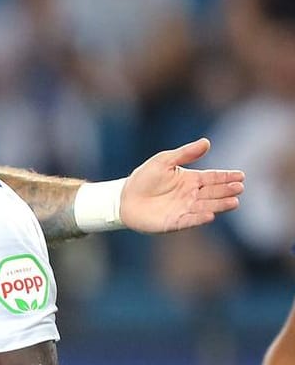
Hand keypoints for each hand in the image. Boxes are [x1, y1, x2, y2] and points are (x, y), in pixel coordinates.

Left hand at [119, 138, 244, 232]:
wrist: (124, 198)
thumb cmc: (144, 178)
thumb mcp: (164, 161)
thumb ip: (185, 154)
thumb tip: (206, 142)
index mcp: (191, 179)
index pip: (213, 178)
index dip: (227, 177)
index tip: (241, 175)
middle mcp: (191, 195)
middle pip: (214, 192)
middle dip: (227, 190)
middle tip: (239, 188)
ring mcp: (184, 209)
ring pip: (206, 207)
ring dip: (220, 205)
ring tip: (234, 202)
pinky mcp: (174, 222)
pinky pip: (189, 220)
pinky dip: (200, 218)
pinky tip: (211, 215)